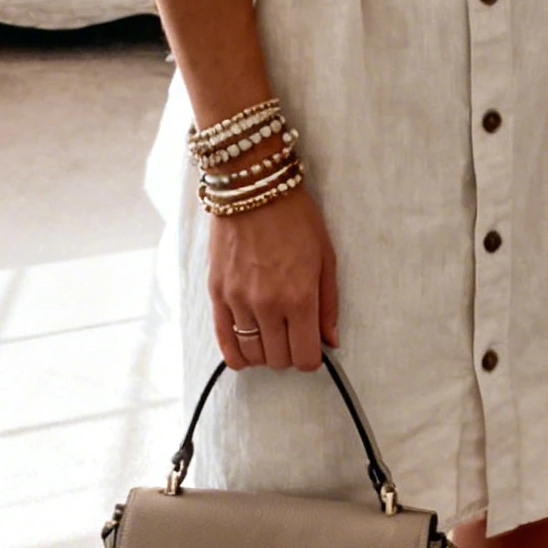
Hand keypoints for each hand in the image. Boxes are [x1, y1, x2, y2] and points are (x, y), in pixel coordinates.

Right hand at [209, 185, 339, 372]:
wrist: (252, 188)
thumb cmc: (294, 218)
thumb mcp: (325, 258)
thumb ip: (328, 304)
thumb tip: (330, 340)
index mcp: (299, 297)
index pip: (304, 356)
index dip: (311, 359)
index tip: (312, 349)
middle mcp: (268, 305)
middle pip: (279, 359)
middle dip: (290, 355)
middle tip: (293, 338)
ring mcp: (238, 301)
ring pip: (252, 354)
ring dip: (265, 354)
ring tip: (272, 340)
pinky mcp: (217, 294)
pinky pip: (224, 340)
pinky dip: (236, 354)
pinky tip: (245, 353)